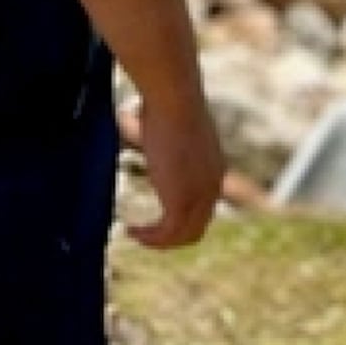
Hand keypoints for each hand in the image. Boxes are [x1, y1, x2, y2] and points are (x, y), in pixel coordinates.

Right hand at [126, 85, 226, 249]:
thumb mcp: (172, 128)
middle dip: (170, 237)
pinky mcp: (181, 202)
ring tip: (135, 235)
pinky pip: (167, 234)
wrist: (174, 103)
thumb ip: (168, 138)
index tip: (156, 220)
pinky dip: (150, 238)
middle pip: (196, 229)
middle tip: (145, 235)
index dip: (181, 220)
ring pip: (183, 236)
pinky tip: (131, 230)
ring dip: (157, 241)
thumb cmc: (168, 105)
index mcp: (214, 172)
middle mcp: (213, 188)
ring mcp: (200, 197)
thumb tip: (148, 118)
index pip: (203, 210)